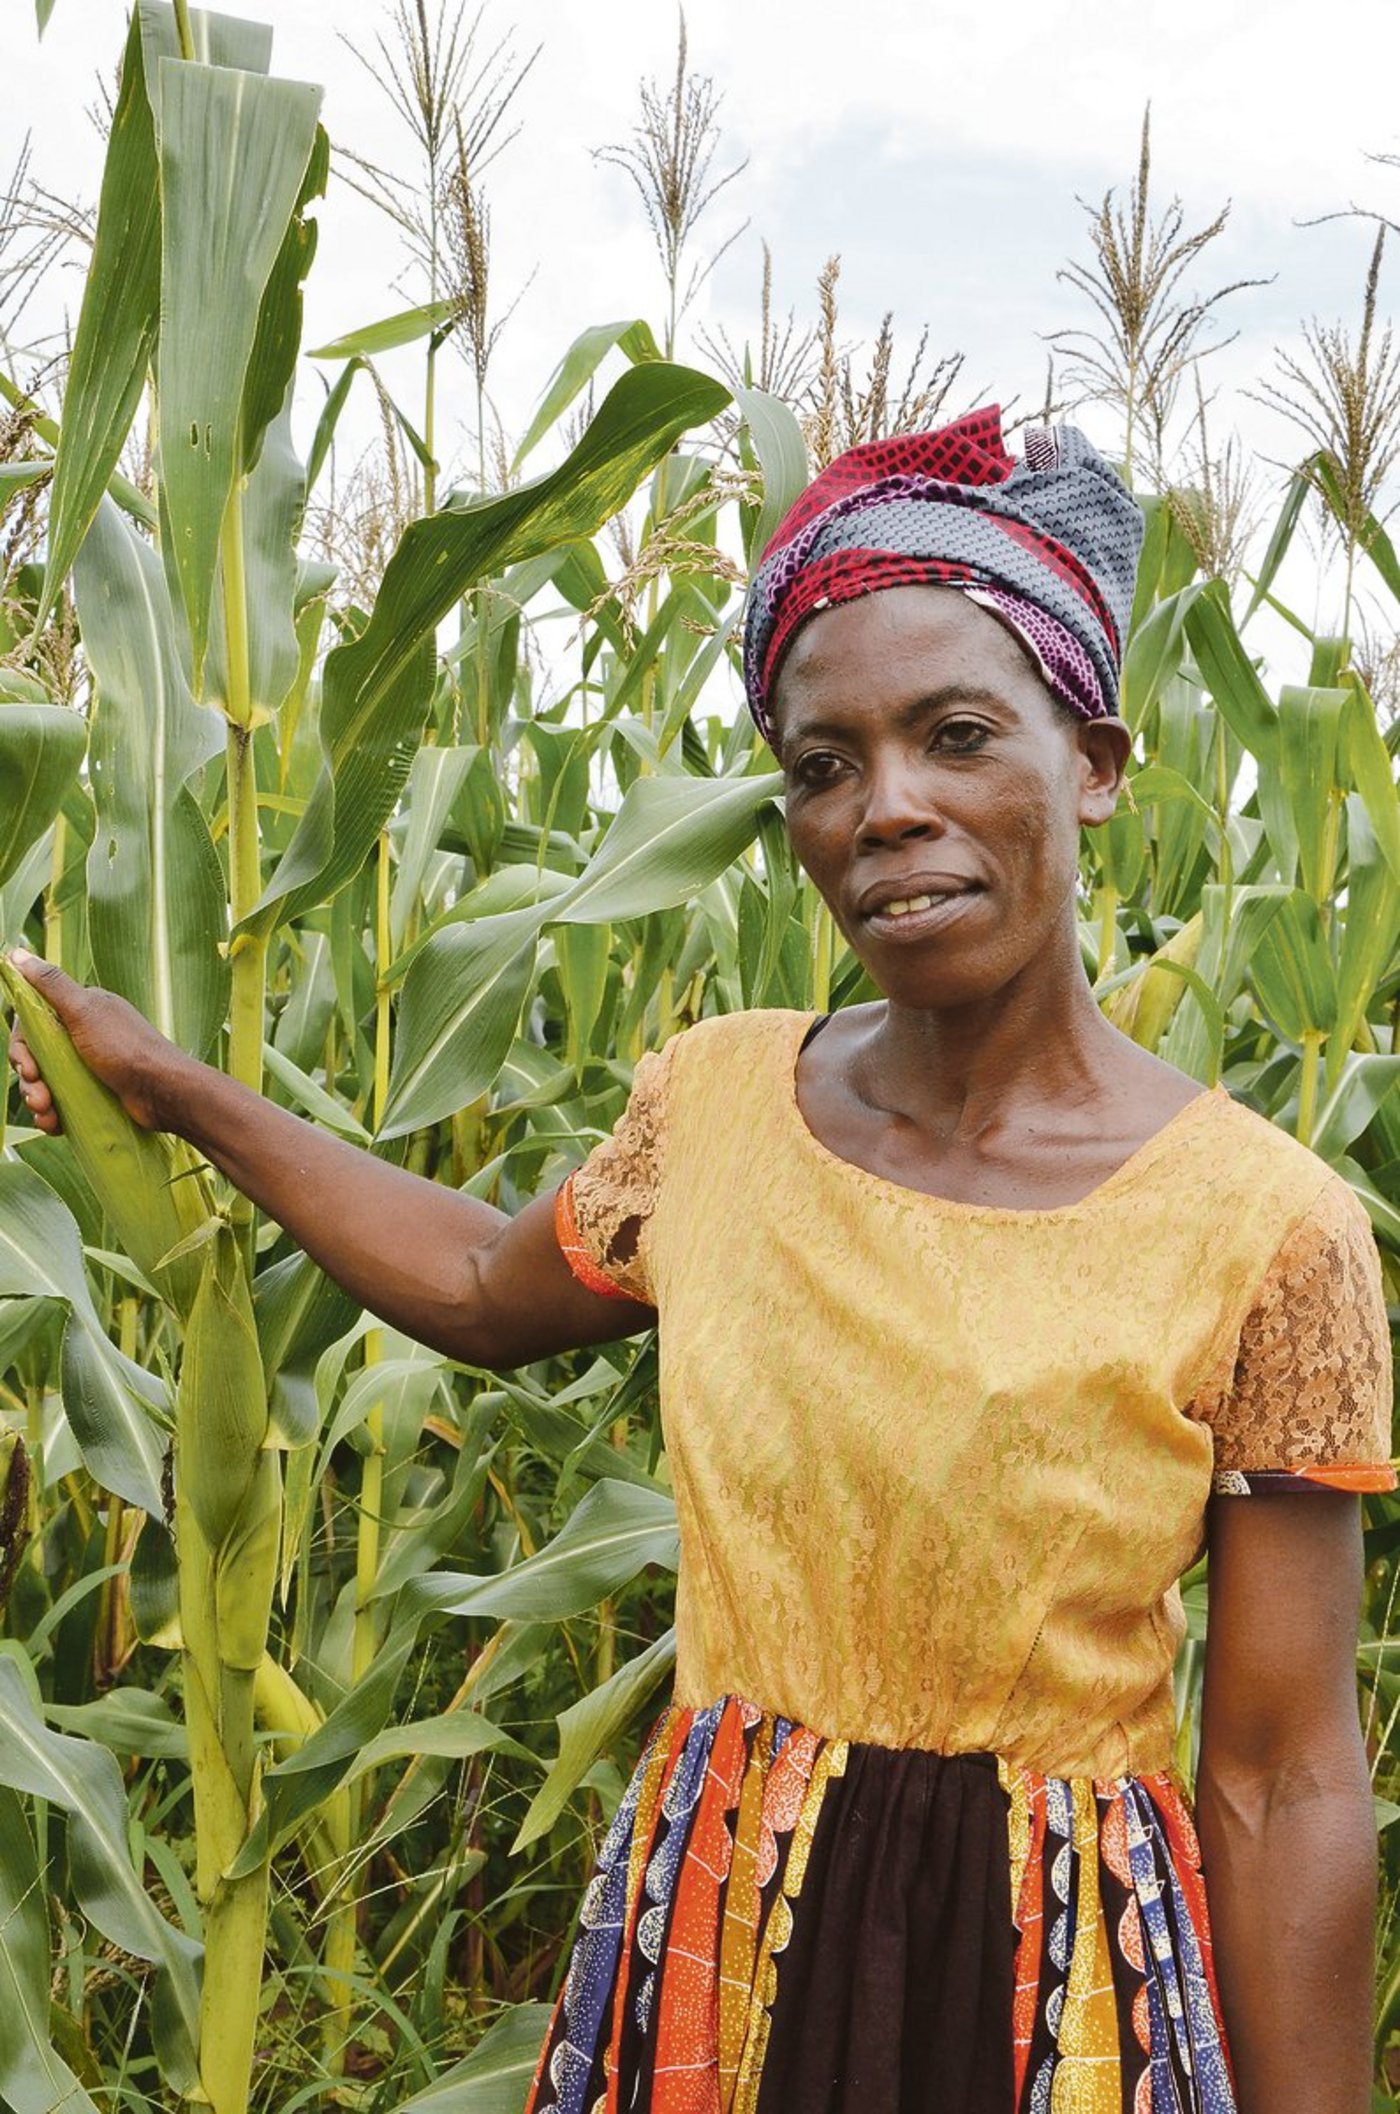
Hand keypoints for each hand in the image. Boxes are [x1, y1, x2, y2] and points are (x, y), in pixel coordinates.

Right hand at [6, 950, 187, 1134]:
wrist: (165, 1093)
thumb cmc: (125, 1048)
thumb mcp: (85, 1011)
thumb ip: (50, 984)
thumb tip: (15, 953)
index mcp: (81, 1010)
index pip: (32, 1024)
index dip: (22, 1047)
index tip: (26, 1067)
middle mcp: (84, 1034)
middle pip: (36, 1055)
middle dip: (30, 1078)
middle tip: (37, 1098)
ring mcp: (90, 1065)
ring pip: (46, 1081)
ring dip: (38, 1100)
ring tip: (46, 1115)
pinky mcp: (96, 1092)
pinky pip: (62, 1101)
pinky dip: (53, 1115)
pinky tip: (55, 1125)